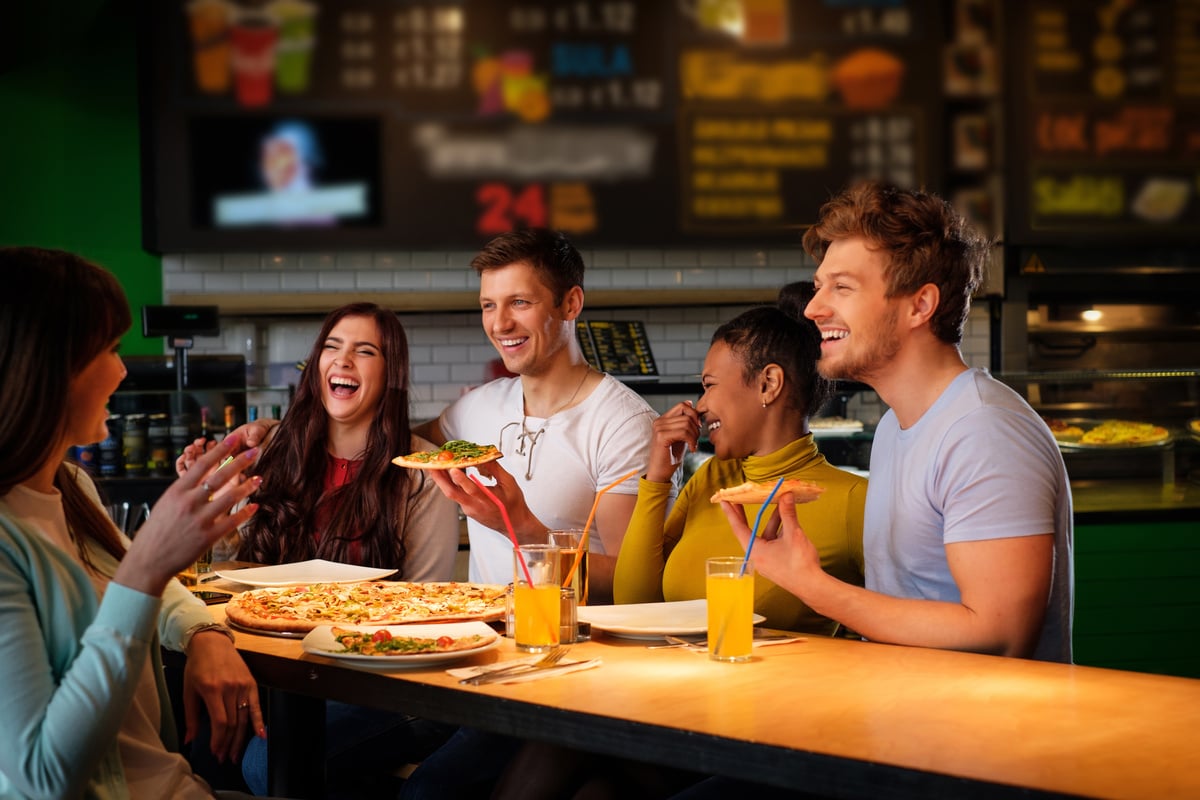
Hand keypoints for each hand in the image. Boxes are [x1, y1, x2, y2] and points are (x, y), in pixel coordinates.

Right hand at [118, 433, 260, 594]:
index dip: (220, 450)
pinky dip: (244, 512)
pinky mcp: (208, 537)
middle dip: (240, 462)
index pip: (202, 464)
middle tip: (255, 451)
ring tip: (259, 478)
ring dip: (247, 486)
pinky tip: (254, 506)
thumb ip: (184, 491)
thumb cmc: (156, 532)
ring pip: (229, 497)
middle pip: (219, 477)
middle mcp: (188, 503)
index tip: (233, 438)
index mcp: (176, 492)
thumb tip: (201, 477)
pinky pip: (232, 521)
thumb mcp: (165, 504)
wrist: (148, 562)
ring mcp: (199, 520)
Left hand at [182, 631, 263, 762]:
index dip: (218, 740)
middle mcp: (230, 688)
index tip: (214, 752)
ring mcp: (243, 685)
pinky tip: (261, 736)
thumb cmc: (196, 666)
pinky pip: (256, 706)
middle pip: (233, 723)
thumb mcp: (188, 690)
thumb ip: (190, 717)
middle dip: (228, 744)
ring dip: (240, 739)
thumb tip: (189, 740)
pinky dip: (259, 721)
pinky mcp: (251, 683)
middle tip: (223, 758)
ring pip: (243, 718)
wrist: (212, 642)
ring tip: (234, 754)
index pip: (220, 721)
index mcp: (212, 690)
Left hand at [427, 462, 540, 542]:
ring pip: (451, 494)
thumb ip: (495, 469)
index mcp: (487, 501)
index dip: (460, 479)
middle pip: (452, 493)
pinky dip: (450, 483)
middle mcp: (474, 506)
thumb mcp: (509, 483)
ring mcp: (468, 509)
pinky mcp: (466, 509)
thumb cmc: (514, 505)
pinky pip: (456, 495)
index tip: (453, 468)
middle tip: (432, 465)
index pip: (471, 490)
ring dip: (442, 480)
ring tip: (436, 466)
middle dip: (440, 478)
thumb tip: (484, 456)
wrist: (513, 524)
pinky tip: (448, 473)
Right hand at [645, 400, 700, 482]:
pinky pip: (684, 432)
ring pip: (687, 423)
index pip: (683, 405)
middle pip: (687, 414)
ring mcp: (659, 428)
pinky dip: (692, 441)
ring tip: (693, 445)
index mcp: (663, 419)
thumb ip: (684, 422)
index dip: (694, 414)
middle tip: (696, 439)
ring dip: (695, 435)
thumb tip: (690, 403)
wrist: (660, 473)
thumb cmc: (671, 456)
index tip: (698, 427)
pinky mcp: (661, 436)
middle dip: (696, 427)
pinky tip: (692, 449)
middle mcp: (659, 421)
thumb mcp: (680, 436)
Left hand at [718, 492, 821, 600]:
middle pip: (749, 531)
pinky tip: (787, 521)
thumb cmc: (800, 564)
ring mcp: (766, 561)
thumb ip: (788, 514)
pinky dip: (778, 532)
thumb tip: (786, 495)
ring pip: (765, 536)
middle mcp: (757, 557)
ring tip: (779, 505)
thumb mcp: (793, 534)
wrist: (812, 586)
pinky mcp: (776, 563)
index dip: (731, 513)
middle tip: (741, 499)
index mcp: (755, 551)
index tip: (724, 501)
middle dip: (747, 515)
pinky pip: (772, 543)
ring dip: (772, 521)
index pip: (738, 528)